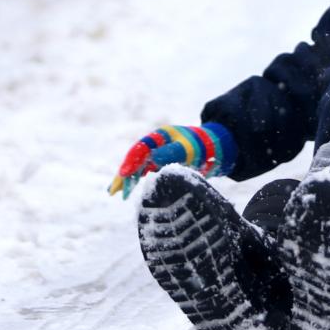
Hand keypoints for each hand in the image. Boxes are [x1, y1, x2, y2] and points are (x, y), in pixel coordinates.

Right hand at [108, 122, 236, 199]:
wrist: (215, 149)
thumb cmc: (202, 146)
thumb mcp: (188, 149)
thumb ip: (171, 152)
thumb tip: (152, 160)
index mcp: (160, 136)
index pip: (141, 149)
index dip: (131, 161)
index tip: (124, 174)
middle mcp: (155, 144)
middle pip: (135, 158)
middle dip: (124, 174)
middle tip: (113, 190)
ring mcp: (157, 154)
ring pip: (138, 167)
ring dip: (127, 179)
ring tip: (115, 192)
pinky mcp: (160, 164)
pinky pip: (144, 172)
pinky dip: (135, 180)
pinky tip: (126, 189)